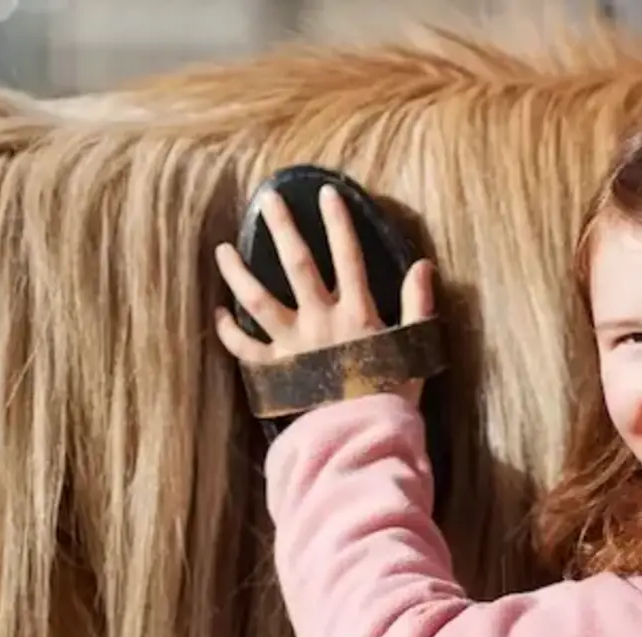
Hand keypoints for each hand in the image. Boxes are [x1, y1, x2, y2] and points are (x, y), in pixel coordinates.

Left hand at [214, 184, 435, 406]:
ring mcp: (294, 346)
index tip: (326, 193)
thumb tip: (423, 265)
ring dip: (238, 274)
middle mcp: (321, 322)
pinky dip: (228, 332)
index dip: (338, 222)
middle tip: (268, 201)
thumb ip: (417, 306)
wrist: (362, 438)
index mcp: (357, 314)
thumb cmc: (391, 398)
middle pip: (298, 265)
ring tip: (222, 250)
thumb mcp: (412, 349)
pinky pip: (244, 349)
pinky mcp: (275, 372)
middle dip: (283, 229)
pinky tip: (218, 313)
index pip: (349, 256)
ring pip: (258, 301)